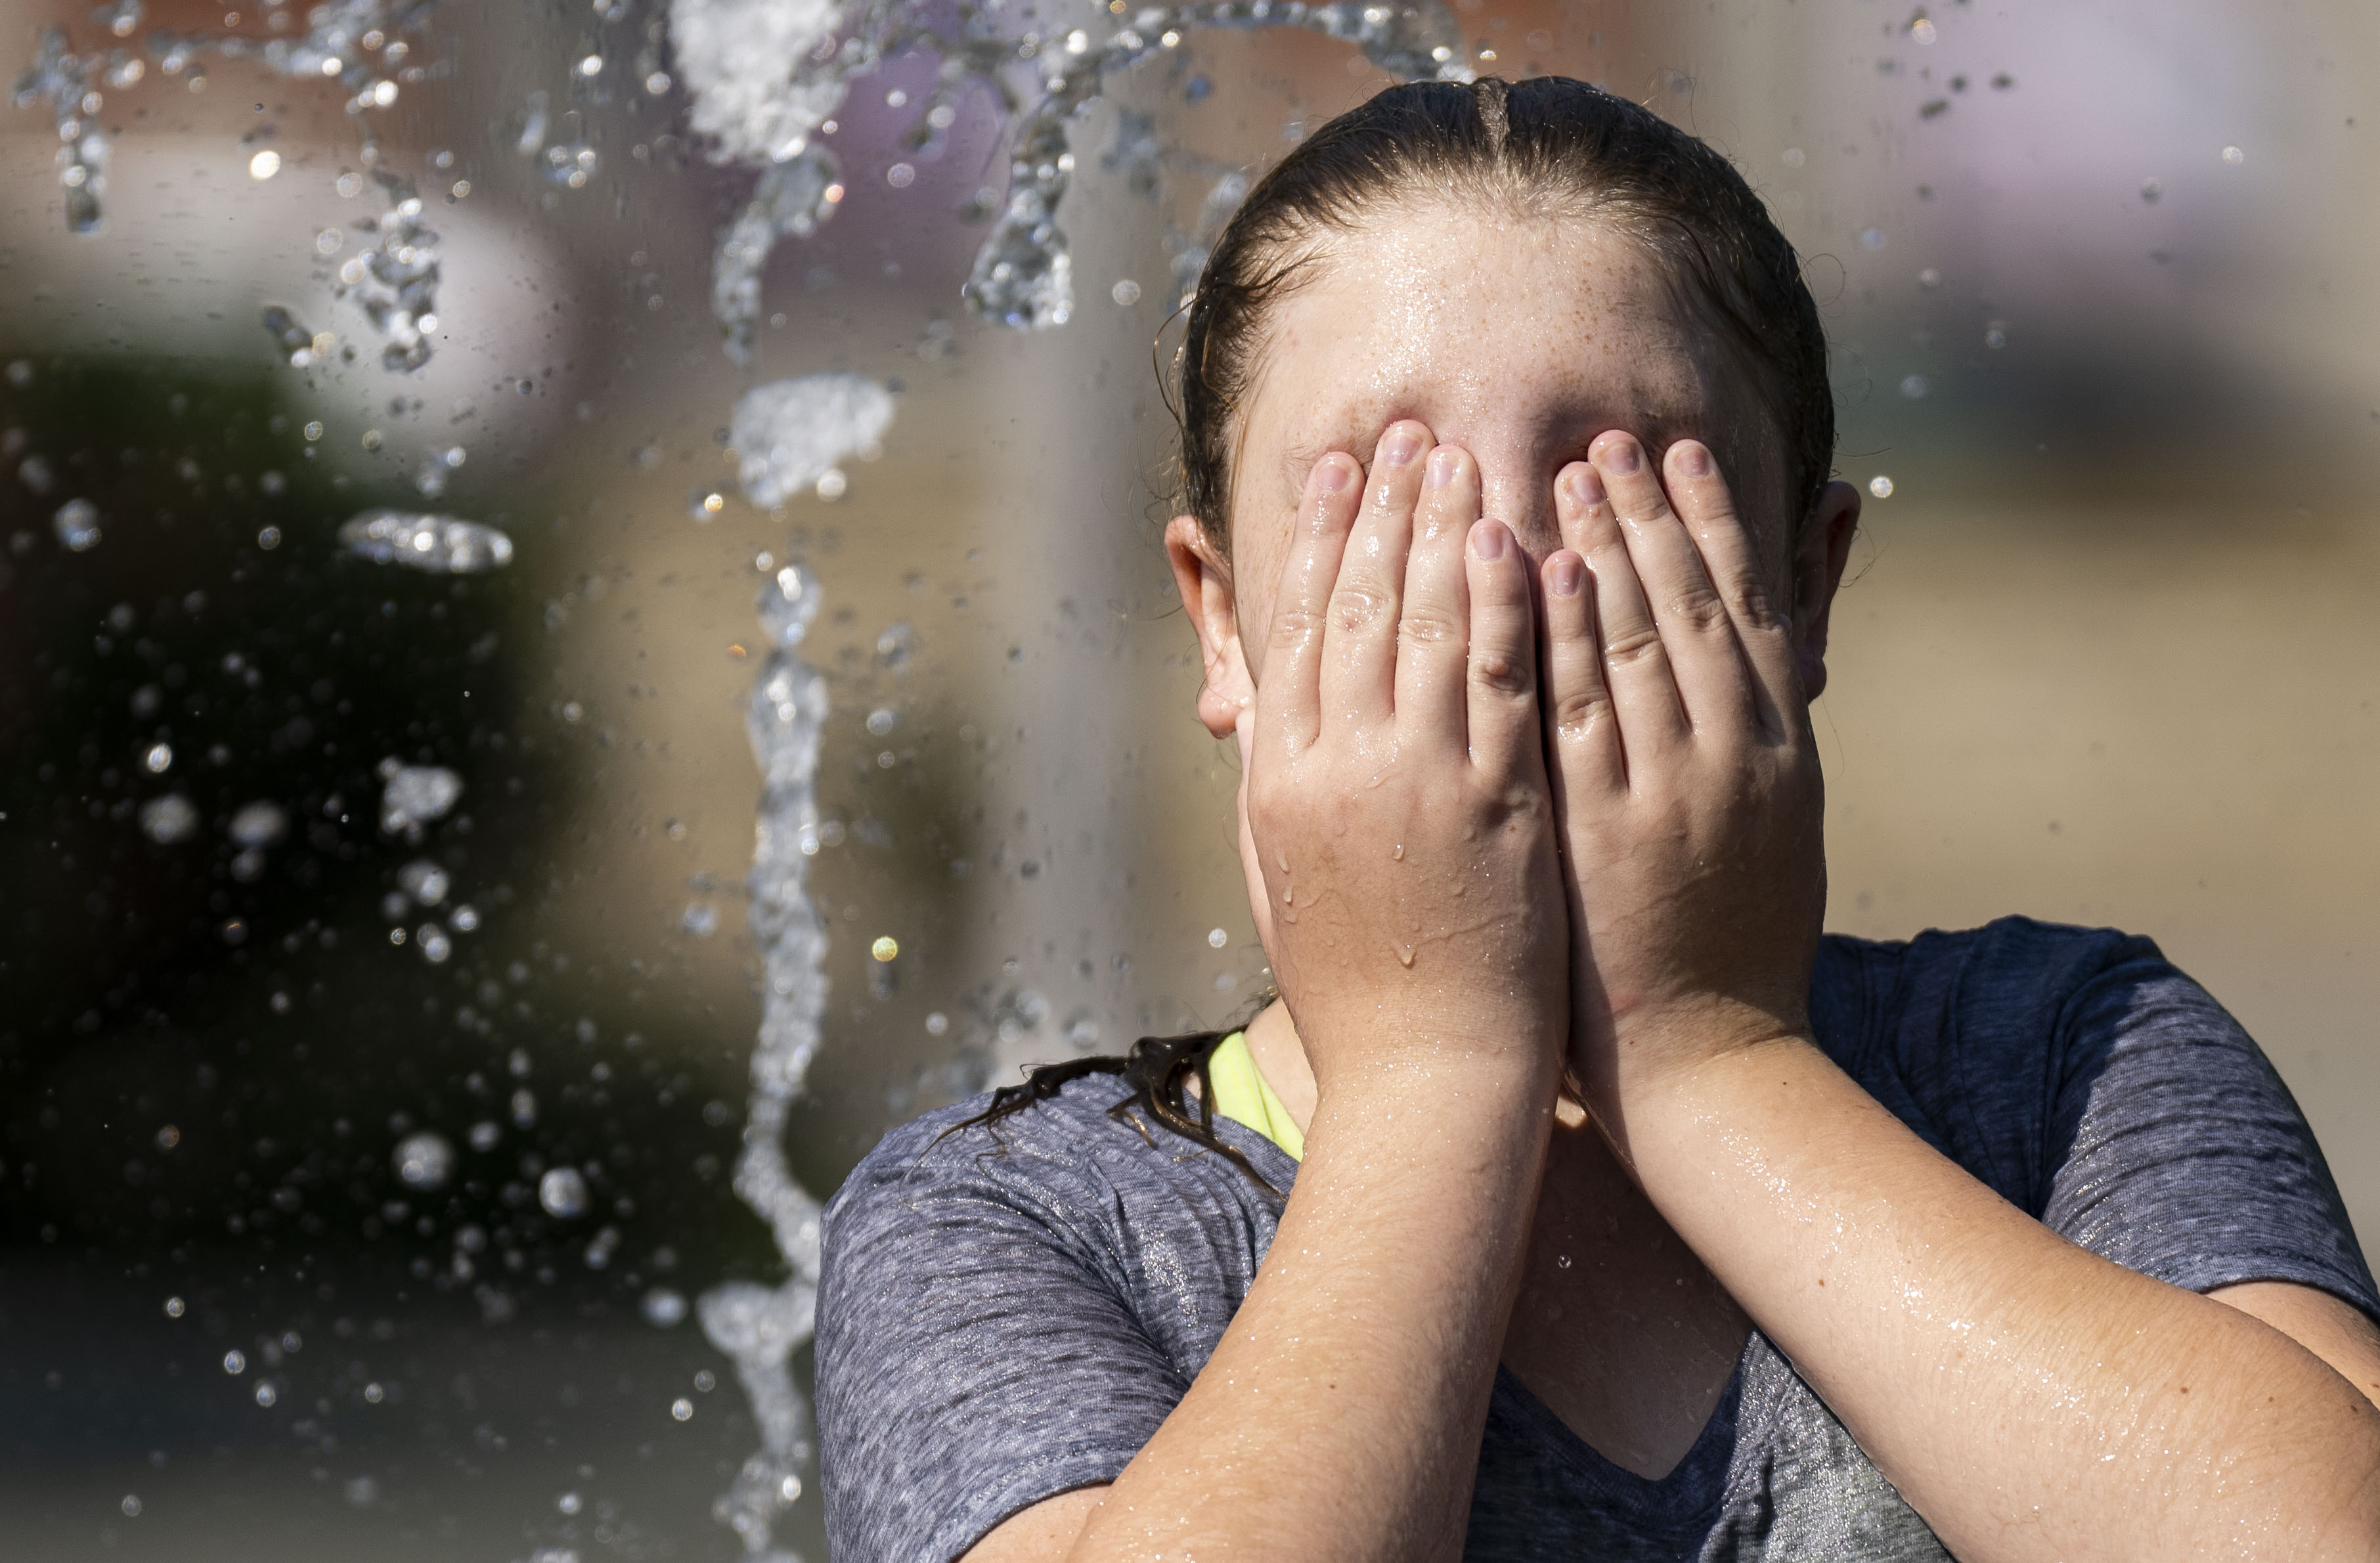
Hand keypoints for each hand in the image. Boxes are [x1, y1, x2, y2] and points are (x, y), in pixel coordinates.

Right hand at [1244, 421, 1566, 1097]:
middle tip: (1401, 433)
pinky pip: (1498, 683)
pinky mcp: (1494, 806)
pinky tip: (1517, 542)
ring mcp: (1414, 782)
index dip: (1315, 539)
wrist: (1424, 1077)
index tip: (1334, 470)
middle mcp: (1335, 766)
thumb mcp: (1282, 876)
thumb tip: (1261, 711)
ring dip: (1441, 531)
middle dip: (1379, 509)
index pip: (1296, 629)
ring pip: (1423, 627)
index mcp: (1280, 779)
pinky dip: (1504, 606)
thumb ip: (1273, 784)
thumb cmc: (1357, 989)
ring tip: (1459, 456)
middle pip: (1355, 606)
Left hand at [1538, 433, 1826, 1126]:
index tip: (1680, 453)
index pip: (1742, 608)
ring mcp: (1670, 790)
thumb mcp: (1768, 829)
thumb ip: (1754, 736)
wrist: (1707, 1062)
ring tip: (1572, 469)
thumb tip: (1754, 653)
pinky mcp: (1605, 831)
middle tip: (1613, 435)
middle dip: (1651, 514)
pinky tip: (1544, 569)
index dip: (1711, 523)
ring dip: (1606, 546)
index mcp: (1777, 750)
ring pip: (1638, 641)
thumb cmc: (1728, 949)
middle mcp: (1733, 756)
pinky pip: (1582, 712)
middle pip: (1690, 605)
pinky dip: (1566, 635)